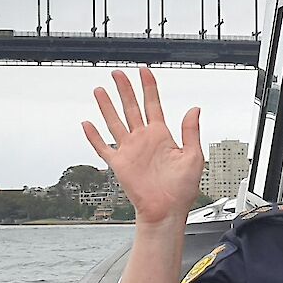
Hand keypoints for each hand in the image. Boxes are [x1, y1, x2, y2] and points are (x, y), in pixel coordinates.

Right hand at [81, 67, 203, 225]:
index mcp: (162, 135)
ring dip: (107, 106)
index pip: (153, 104)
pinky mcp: (119, 164)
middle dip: (125, 89)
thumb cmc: (182, 189)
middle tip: (118, 73)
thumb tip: (194, 109)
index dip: (148, 87)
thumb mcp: (193, 157)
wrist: (167, 211)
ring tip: (100, 90)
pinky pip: (103, 147)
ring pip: (115, 122)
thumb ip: (191, 132)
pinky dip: (94, 136)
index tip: (144, 71)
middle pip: (131, 107)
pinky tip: (87, 124)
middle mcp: (144, 139)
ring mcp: (130, 150)